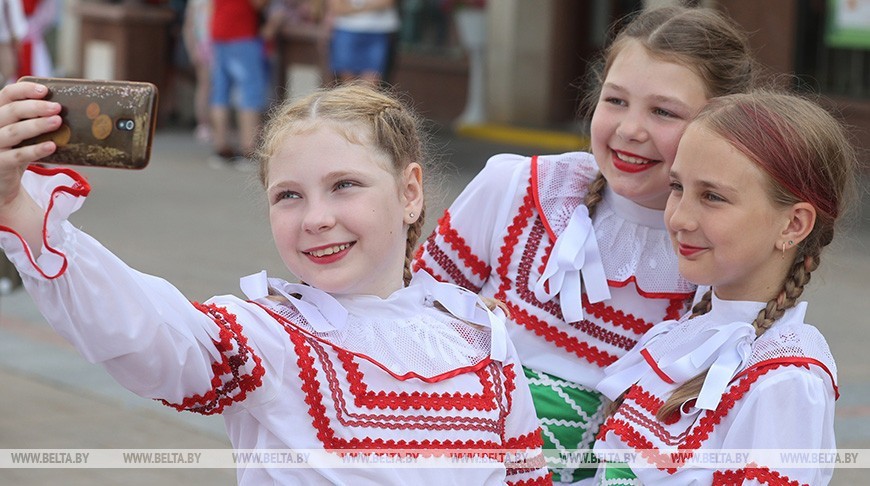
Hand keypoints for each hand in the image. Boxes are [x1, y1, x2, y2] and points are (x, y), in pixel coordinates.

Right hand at [0, 81, 60, 207]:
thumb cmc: (16, 151)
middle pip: (11, 111)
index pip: (6, 94)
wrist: (4, 182)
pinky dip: (36, 150)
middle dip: (36, 107)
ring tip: (57, 121)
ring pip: (14, 132)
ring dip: (37, 125)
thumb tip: (64, 110)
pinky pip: (18, 155)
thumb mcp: (23, 133)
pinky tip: (52, 146)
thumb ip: (34, 120)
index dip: (24, 90)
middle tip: (57, 108)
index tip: (45, 90)